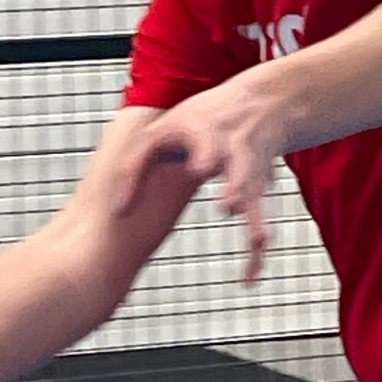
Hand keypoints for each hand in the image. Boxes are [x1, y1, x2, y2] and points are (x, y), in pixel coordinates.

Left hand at [112, 75, 286, 282]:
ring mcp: (251, 176)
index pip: (207, 146)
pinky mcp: (260, 193)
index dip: (206, 155)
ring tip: (250, 252)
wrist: (262, 104)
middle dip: (237, 187)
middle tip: (229, 204)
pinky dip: (256, 253)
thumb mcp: (162, 130)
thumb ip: (133, 165)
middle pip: (242, 172)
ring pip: (257, 203)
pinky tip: (248, 277)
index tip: (202, 168)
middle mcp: (235, 156)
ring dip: (254, 227)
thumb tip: (119, 208)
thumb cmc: (203, 118)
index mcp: (210, 137)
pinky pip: (260, 225)